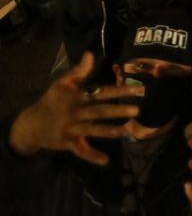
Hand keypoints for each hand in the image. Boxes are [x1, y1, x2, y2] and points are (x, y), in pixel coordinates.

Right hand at [8, 52, 141, 164]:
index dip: (119, 91)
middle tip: (137, 110)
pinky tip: (106, 161)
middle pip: (98, 112)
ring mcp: (70, 129)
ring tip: (126, 131)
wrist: (30, 124)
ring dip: (109, 131)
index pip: (100, 93)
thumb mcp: (61, 84)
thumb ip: (79, 71)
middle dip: (117, 111)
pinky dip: (92, 156)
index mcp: (75, 97)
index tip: (137, 90)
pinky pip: (80, 150)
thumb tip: (91, 54)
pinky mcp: (67, 143)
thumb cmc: (50, 101)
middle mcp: (74, 113)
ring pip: (92, 130)